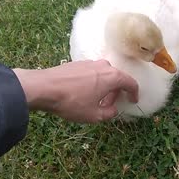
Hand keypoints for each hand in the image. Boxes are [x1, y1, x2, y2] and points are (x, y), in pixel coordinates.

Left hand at [13, 60, 138, 122]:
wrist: (44, 87)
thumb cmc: (71, 102)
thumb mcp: (93, 115)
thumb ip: (109, 113)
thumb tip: (113, 109)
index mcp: (112, 77)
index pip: (130, 83)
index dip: (134, 93)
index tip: (133, 101)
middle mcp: (103, 66)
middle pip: (117, 78)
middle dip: (116, 92)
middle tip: (110, 106)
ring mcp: (89, 62)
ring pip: (104, 75)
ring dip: (104, 87)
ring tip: (96, 101)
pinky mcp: (77, 63)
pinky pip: (92, 72)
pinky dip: (94, 82)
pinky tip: (84, 93)